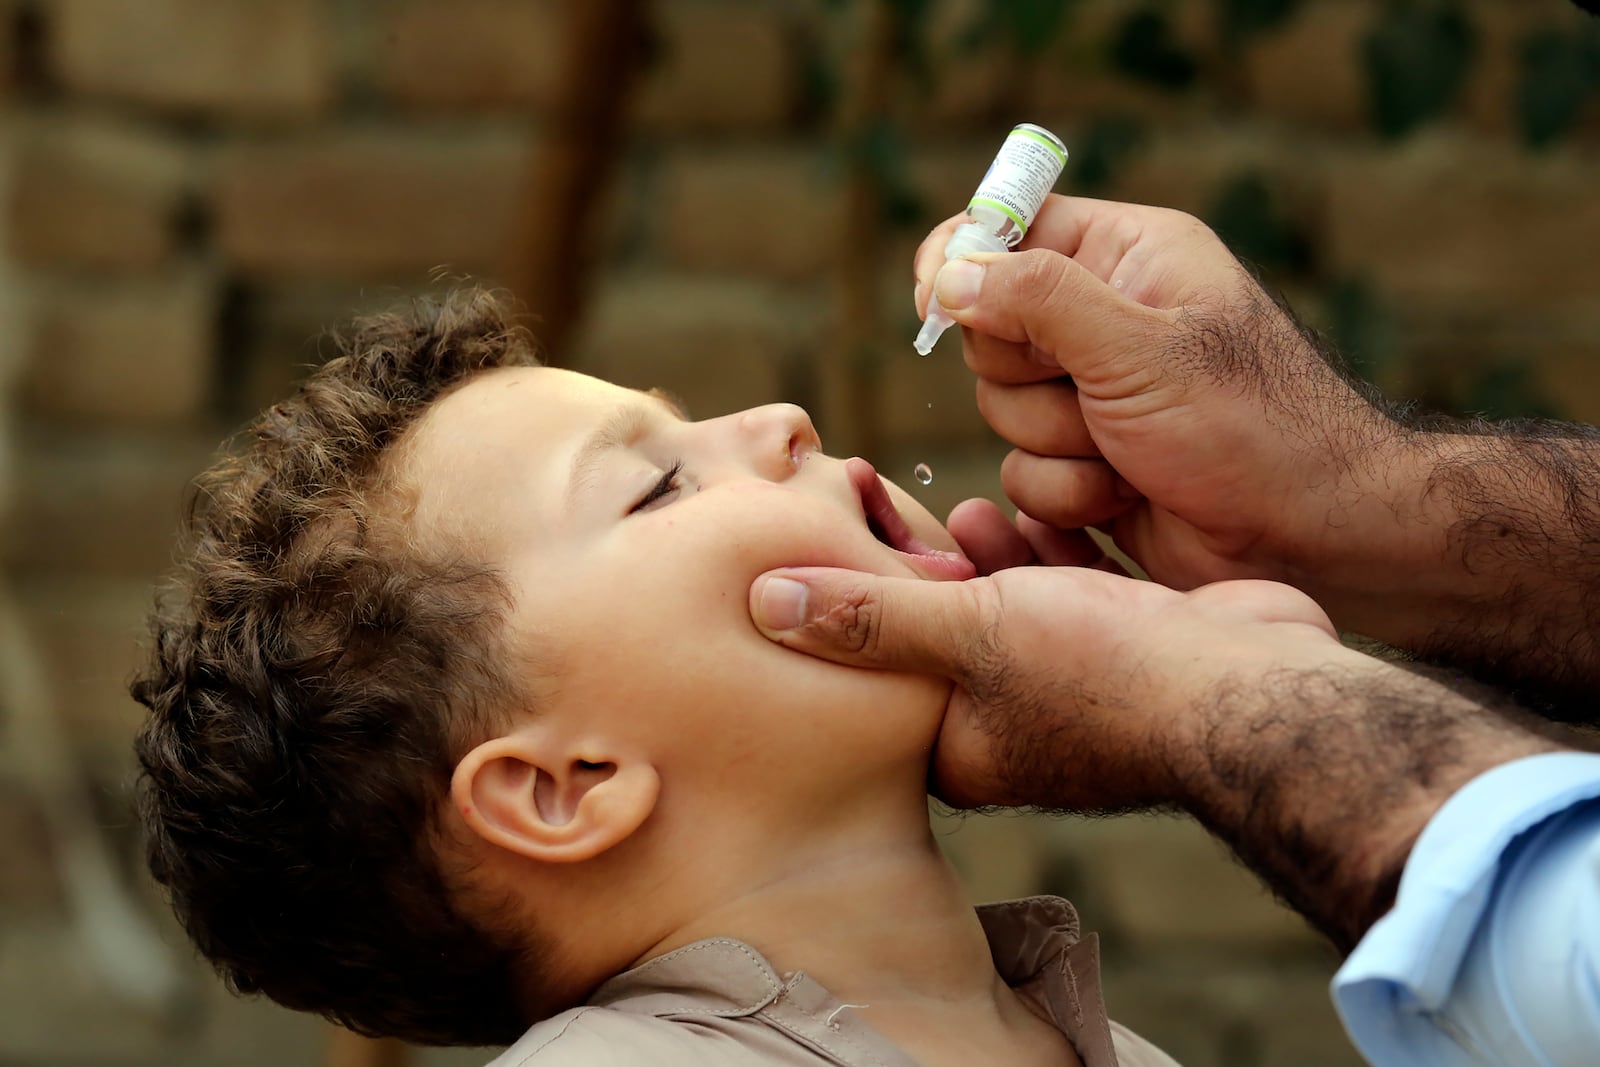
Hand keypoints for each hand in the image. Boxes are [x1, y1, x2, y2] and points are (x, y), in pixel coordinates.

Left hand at [747, 554, 1341, 808]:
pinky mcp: (1121, 651)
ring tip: (938, 504)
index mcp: (962, 750)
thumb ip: (870, 616)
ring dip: (972, 555)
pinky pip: (1059, 597)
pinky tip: (1018, 508)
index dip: (845, 606)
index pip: (878, 676)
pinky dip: (1037, 554)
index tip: (816, 542)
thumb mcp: (970, 632)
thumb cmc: (1109, 676)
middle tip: (864, 503)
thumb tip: (759, 603)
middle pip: (936, 638)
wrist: (1260, 690)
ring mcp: (1071, 693)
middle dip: (906, 568)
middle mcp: (1013, 731)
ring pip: (999, 611)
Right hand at [914, 195, 1398, 596]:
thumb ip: (1039, 301)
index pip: (1006, 231)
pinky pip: (1022, 478)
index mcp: (1126, 257)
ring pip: (999, 414)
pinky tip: (1127, 498)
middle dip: (1034, 383)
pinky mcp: (1086, 466)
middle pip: (988, 335)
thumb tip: (950, 275)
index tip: (932, 301)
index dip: (961, 264)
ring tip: (1130, 456)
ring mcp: (1092, 396)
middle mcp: (1103, 319)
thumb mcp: (1142, 349)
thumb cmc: (1252, 427)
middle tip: (1097, 399)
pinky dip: (1067, 497)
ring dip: (1058, 448)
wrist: (1312, 537)